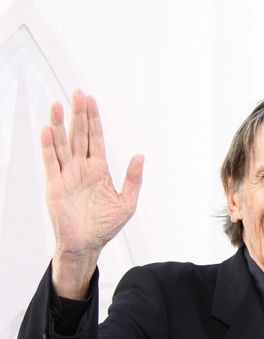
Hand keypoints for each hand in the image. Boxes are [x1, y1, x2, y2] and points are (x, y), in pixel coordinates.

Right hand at [42, 90, 143, 296]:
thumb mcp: (126, 203)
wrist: (87, 244)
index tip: (91, 100)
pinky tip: (48, 130)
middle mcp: (81, 168)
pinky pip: (51, 162)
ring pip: (63, 144)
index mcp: (99, 169)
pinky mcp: (55, 185)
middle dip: (79, 115)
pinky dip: (49, 146)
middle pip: (79, 135)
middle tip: (77, 94)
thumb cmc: (105, 226)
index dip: (94, 120)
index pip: (96, 139)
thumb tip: (140, 156)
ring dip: (60, 125)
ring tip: (58, 105)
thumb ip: (133, 180)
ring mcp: (67, 175)